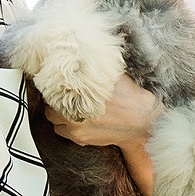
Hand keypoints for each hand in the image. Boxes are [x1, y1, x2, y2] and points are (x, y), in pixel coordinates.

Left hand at [45, 74, 160, 148]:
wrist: (144, 120)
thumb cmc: (129, 95)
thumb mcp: (111, 74)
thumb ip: (91, 68)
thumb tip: (78, 54)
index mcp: (78, 97)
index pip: (52, 91)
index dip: (54, 87)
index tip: (58, 84)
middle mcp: (73, 116)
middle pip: (50, 108)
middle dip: (55, 102)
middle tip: (64, 96)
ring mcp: (77, 131)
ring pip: (55, 123)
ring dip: (60, 116)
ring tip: (71, 109)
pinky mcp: (82, 141)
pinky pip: (65, 133)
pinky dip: (68, 127)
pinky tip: (80, 119)